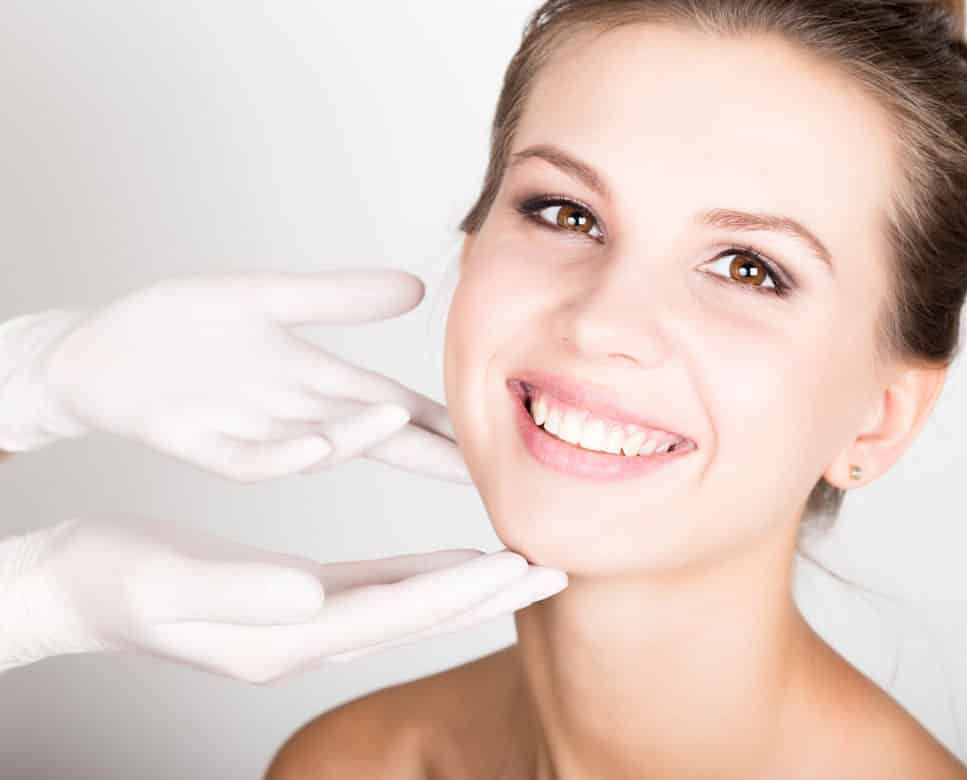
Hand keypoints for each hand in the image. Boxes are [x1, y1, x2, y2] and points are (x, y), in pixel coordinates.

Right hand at [0, 516, 566, 681]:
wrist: (74, 587)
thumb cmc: (110, 581)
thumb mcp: (165, 584)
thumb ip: (239, 594)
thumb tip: (311, 597)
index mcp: (284, 636)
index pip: (396, 614)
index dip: (460, 591)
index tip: (520, 565)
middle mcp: (307, 635)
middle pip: (420, 615)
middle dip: (490, 595)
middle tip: (557, 572)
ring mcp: (306, 621)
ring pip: (410, 602)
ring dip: (471, 585)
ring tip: (526, 565)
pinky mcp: (298, 597)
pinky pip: (378, 587)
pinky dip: (424, 574)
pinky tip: (455, 557)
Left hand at [33, 269, 468, 481]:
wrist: (94, 351)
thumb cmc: (179, 326)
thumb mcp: (270, 299)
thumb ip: (341, 297)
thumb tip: (419, 289)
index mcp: (314, 381)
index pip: (395, 404)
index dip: (443, 421)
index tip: (495, 435)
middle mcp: (294, 413)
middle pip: (373, 437)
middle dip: (426, 453)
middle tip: (481, 470)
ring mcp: (250, 431)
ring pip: (319, 445)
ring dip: (360, 440)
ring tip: (405, 426)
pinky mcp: (200, 442)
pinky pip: (251, 458)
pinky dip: (286, 454)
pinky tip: (320, 444)